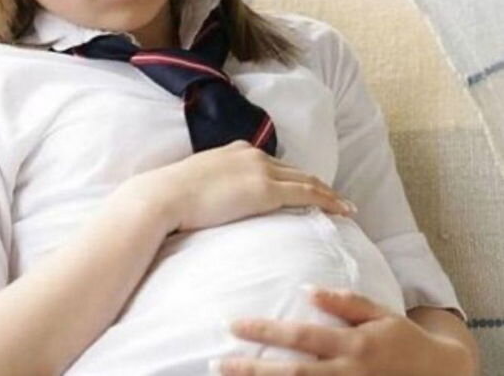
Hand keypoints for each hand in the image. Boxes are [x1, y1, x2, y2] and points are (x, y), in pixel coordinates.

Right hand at [119, 140, 355, 232]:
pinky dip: (328, 200)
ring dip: (328, 192)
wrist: (163, 196)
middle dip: (316, 183)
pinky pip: (307, 194)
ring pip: (306, 180)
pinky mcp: (265, 190)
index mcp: (236, 151)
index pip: (273, 163)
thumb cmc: (170, 195)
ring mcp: (261, 170)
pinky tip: (342, 210)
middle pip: (294, 170)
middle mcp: (252, 155)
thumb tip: (209, 201)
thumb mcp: (194, 183)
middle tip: (334, 197)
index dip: (292, 176)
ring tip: (344, 206)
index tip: (304, 186)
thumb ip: (210, 186)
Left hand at [213, 287, 474, 375]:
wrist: (440, 375)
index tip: (232, 325)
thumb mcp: (380, 314)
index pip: (300, 337)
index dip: (264, 332)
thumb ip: (345, 302)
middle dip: (251, 369)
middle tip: (217, 363)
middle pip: (291, 373)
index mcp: (352, 344)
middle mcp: (346, 373)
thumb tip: (307, 289)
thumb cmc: (403, 341)